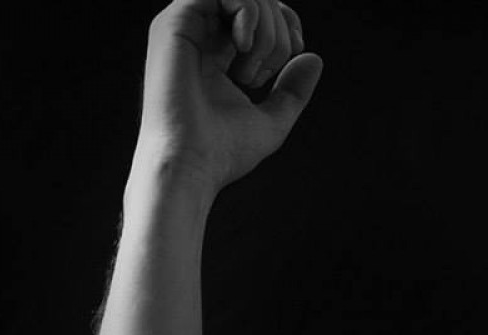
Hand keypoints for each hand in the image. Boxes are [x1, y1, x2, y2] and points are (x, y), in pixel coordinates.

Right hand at [135, 0, 322, 195]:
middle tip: (266, 75)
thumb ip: (292, 91)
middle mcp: (199, 38)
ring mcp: (184, 29)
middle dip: (278, 32)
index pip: (260, 15)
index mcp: (217, 55)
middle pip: (257, 2)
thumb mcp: (272, 122)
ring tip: (251, 70)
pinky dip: (247, 11)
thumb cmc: (221, 153)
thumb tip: (313, 57)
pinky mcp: (174, 24)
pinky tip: (243, 48)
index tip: (295, 52)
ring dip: (265, 26)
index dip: (287, 24)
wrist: (190, 165)